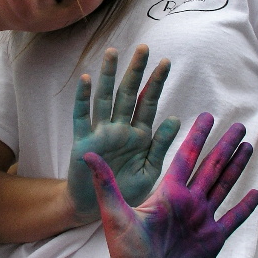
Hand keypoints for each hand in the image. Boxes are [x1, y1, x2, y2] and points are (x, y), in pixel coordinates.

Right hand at [68, 45, 178, 224]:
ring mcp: (101, 132)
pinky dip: (83, 98)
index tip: (166, 62)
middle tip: (143, 48)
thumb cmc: (127, 190)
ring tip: (113, 53)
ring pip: (105, 99)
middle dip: (135, 71)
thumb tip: (175, 118)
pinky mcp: (82, 142)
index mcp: (140, 135)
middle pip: (128, 93)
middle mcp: (120, 128)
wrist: (99, 209)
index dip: (156, 83)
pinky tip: (86, 80)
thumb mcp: (150, 170)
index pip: (149, 103)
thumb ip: (161, 145)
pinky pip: (81, 117)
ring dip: (109, 76)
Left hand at [87, 113, 257, 257]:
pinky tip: (255, 192)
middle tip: (239, 124)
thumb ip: (105, 183)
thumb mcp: (113, 213)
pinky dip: (244, 207)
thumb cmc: (124, 252)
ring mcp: (201, 219)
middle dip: (224, 146)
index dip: (197, 136)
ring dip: (236, 166)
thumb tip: (86, 154)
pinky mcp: (212, 240)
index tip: (207, 116)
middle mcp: (187, 202)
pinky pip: (232, 219)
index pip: (186, 157)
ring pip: (224, 186)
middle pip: (211, 166)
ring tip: (247, 147)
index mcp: (168, 193)